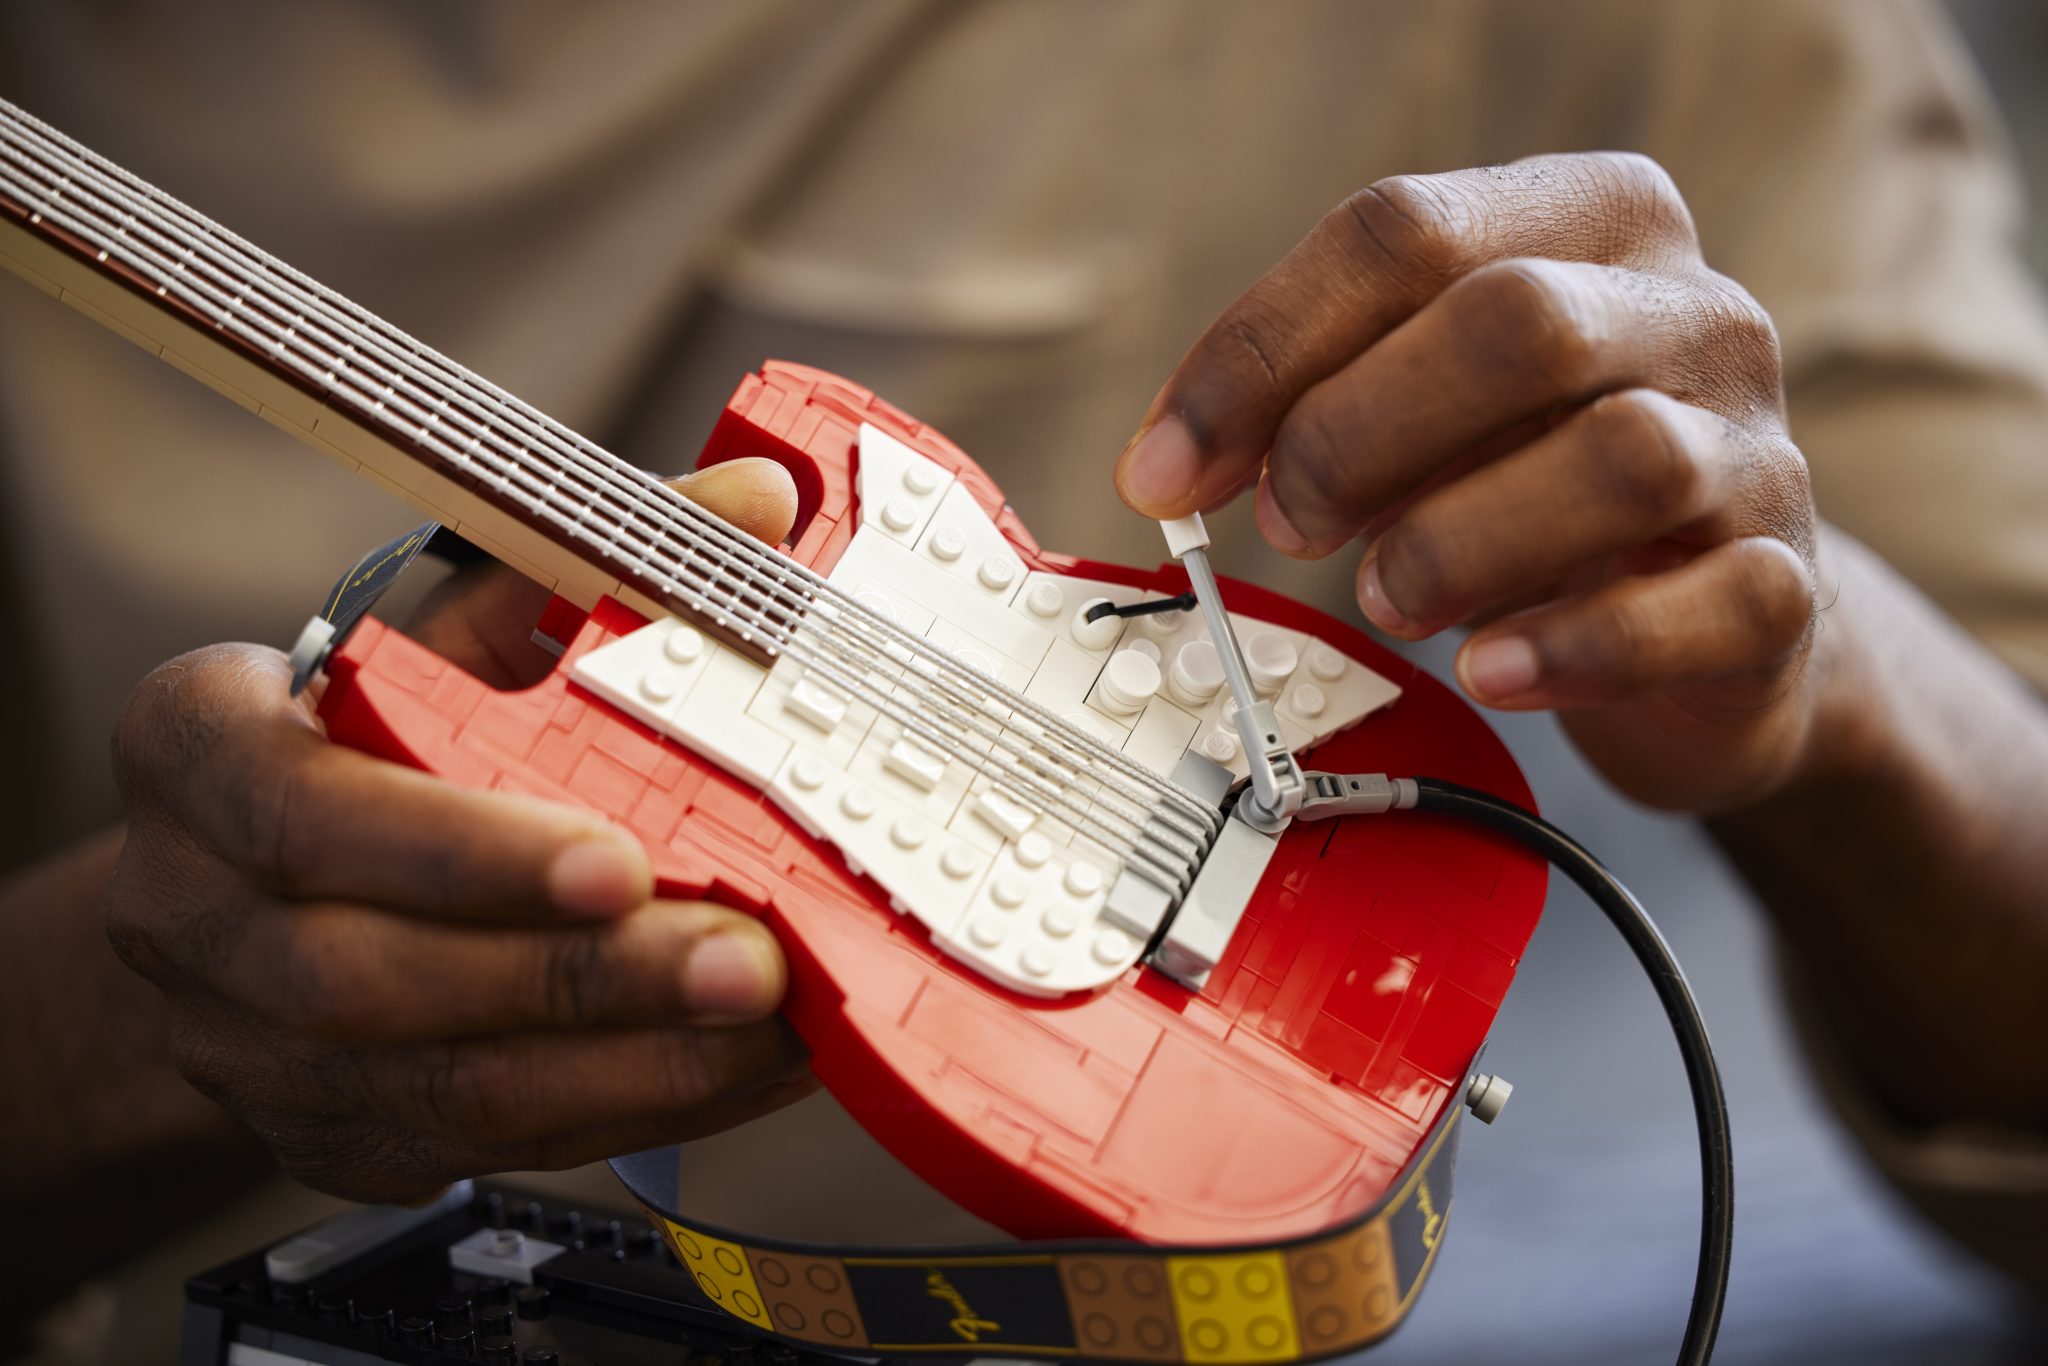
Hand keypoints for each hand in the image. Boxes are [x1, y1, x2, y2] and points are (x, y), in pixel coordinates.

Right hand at [105, 460, 815, 1202]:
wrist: (252, 880)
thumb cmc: (372, 723)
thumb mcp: (456, 625)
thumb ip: (596, 568)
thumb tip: (757, 505)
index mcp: (200, 751)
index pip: (299, 813)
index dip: (457, 850)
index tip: (617, 860)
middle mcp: (194, 915)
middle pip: (371, 979)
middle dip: (580, 980)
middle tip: (744, 962)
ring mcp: (250, 1049)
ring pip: (436, 1091)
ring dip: (625, 1065)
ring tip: (767, 1026)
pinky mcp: (331, 1137)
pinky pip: (487, 1148)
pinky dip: (631, 1109)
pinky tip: (736, 1071)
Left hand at [1117, 154, 1818, 811]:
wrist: (1716, 626)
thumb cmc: (1538, 493)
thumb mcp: (1425, 419)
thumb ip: (1315, 407)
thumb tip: (1169, 465)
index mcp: (1588, 223)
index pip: (1403, 233)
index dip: (1258, 354)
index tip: (1162, 470)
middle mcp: (1692, 313)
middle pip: (1517, 323)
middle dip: (1357, 434)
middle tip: (1288, 524)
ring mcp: (1757, 447)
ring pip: (1621, 457)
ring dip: (1458, 540)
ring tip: (1386, 598)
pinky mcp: (1786, 586)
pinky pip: (1706, 604)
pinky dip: (1573, 645)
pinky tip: (1488, 669)